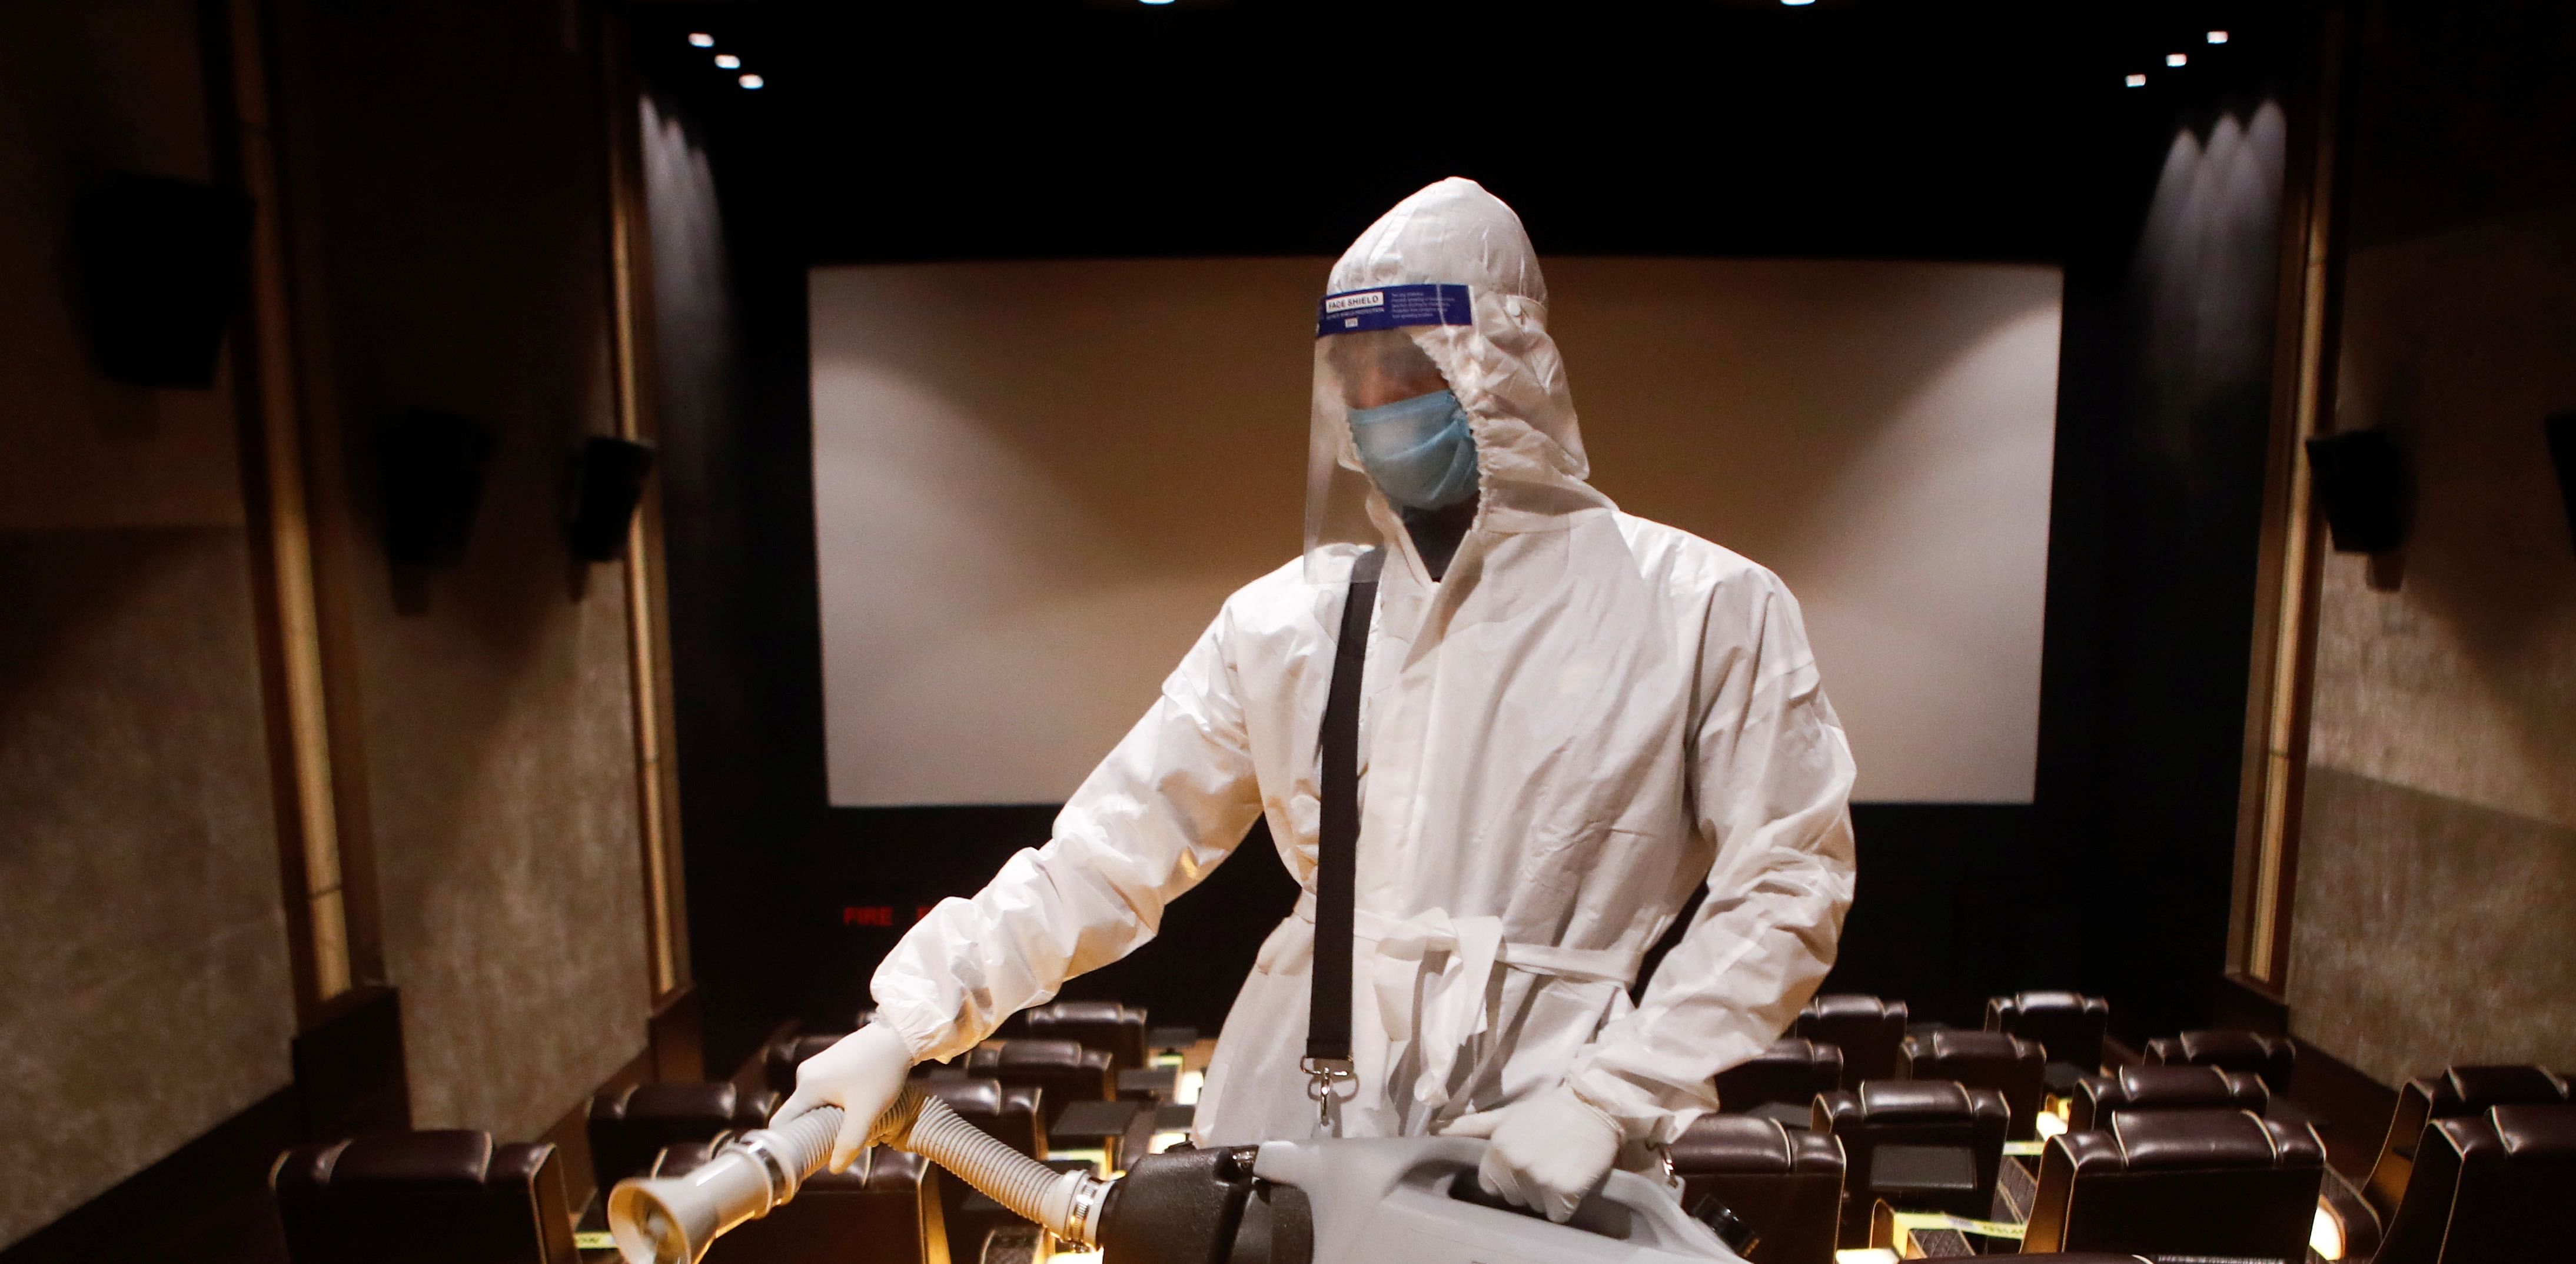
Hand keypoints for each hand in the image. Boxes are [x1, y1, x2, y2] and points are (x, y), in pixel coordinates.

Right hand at [769, 1024, 914, 1171]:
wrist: (898, 1037)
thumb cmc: (882, 1072)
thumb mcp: (867, 1111)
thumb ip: (850, 1141)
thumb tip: (835, 1169)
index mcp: (807, 1085)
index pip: (781, 1123)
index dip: (787, 1145)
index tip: (800, 1162)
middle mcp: (806, 1075)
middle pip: (800, 1116)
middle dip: (817, 1134)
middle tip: (840, 1145)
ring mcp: (817, 1067)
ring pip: (815, 1105)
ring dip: (831, 1119)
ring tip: (857, 1123)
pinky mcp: (830, 1064)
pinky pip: (825, 1093)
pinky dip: (837, 1105)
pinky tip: (859, 1107)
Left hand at [1440, 1083, 1622, 1222]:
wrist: (1593, 1105)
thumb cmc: (1549, 1110)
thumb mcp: (1506, 1115)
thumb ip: (1471, 1126)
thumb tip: (1434, 1130)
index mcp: (1497, 1149)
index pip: (1491, 1185)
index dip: (1507, 1177)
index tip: (1524, 1162)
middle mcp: (1514, 1165)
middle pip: (1514, 1198)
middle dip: (1527, 1185)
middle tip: (1545, 1161)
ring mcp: (1539, 1179)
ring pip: (1536, 1207)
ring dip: (1547, 1195)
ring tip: (1559, 1167)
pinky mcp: (1564, 1191)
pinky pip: (1558, 1214)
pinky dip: (1566, 1204)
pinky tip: (1572, 1181)